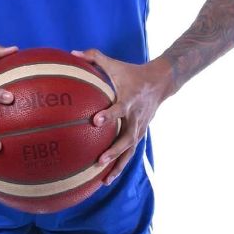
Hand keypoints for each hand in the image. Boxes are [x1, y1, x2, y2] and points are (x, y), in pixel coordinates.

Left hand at [72, 49, 173, 185]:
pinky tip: (106, 179)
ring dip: (118, 166)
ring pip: (129, 151)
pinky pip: (129, 153)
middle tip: (99, 160)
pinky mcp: (139, 135)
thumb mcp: (116, 64)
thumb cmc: (132, 73)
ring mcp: (139, 128)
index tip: (96, 120)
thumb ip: (94, 57)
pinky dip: (120, 166)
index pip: (120, 108)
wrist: (160, 83)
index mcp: (129, 99)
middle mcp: (136, 117)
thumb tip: (72, 53)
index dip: (110, 115)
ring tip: (103, 181)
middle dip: (114, 150)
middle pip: (127, 137)